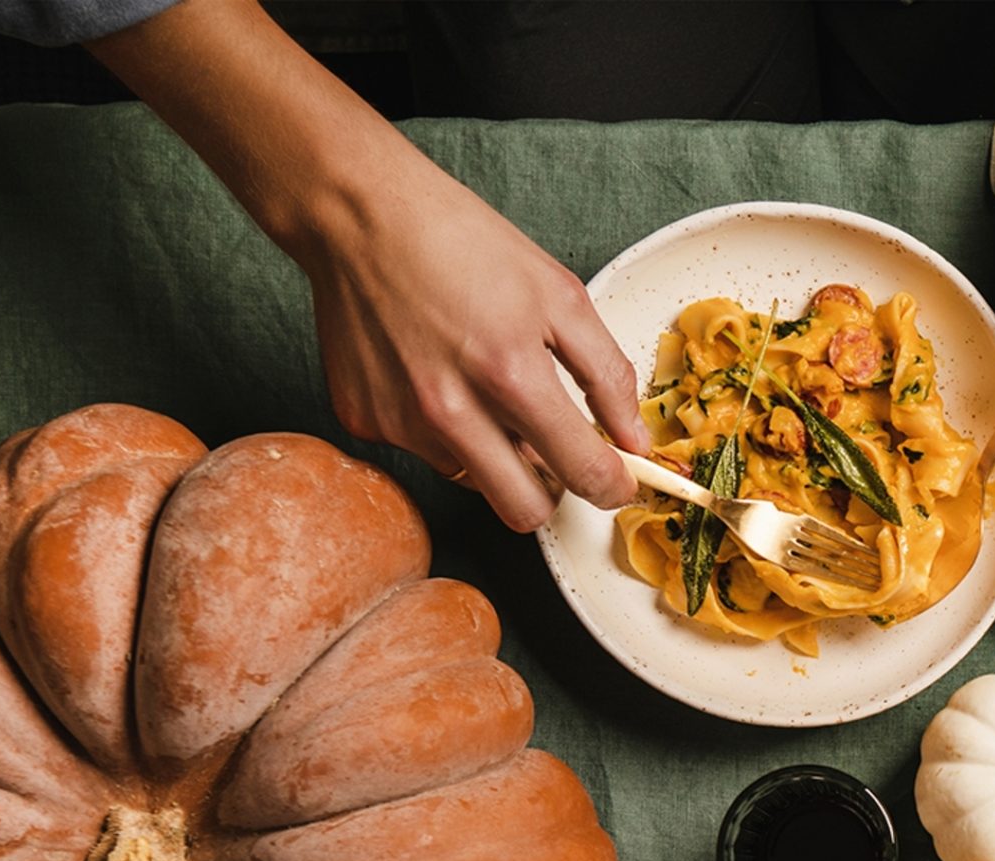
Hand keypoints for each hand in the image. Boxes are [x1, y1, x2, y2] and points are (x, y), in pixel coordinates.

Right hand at [88, 0, 644, 532]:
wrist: (361, 216)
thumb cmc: (462, 243)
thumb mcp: (559, 295)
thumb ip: (607, 375)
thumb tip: (633, 439)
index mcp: (509, 375)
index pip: (580, 474)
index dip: (612, 486)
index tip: (617, 481)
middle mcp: (450, 412)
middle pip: (524, 510)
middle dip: (554, 492)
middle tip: (559, 454)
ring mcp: (401, 422)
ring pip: (475, 481)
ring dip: (497, 456)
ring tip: (489, 390)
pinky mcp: (365, 421)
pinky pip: (426, 453)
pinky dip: (447, 432)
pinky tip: (441, 376)